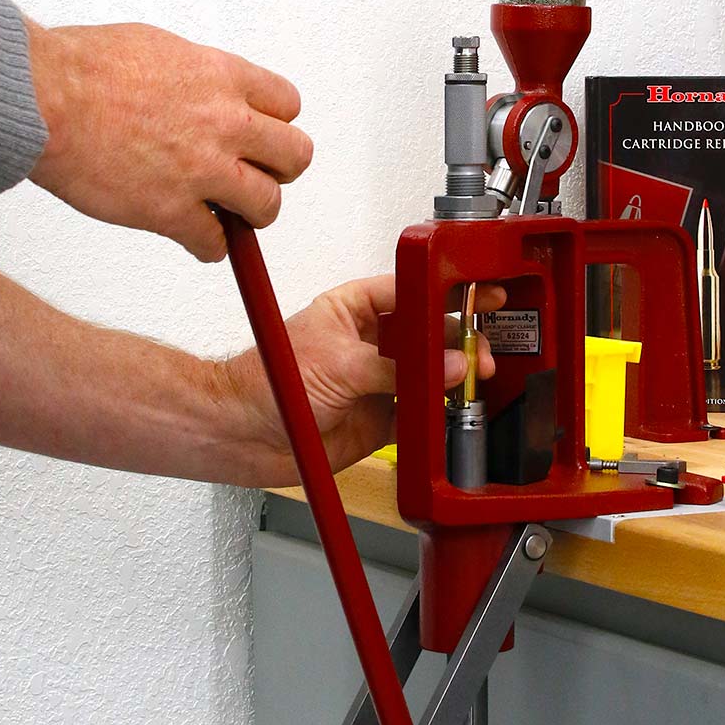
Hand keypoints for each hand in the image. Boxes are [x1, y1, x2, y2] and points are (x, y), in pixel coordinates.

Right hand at [26, 20, 311, 260]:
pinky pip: (215, 243)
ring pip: (267, 204)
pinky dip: (209, 247)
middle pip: (295, 156)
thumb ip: (194, 76)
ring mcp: (201, 169)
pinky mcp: (171, 210)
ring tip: (232, 214)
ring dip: (252, 213)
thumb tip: (202, 91)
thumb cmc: (82, 66)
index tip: (260, 137)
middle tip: (256, 176)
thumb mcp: (159, 47)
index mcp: (222, 77)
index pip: (287, 105)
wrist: (41, 96)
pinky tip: (196, 239)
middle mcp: (224, 122)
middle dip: (277, 169)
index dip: (275, 124)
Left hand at [212, 275, 501, 485]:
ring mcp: (378, 380)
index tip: (480, 292)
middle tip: (479, 350)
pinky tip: (450, 410)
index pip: (412, 290)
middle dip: (458, 339)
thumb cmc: (266, 382)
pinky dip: (439, 414)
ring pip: (431, 374)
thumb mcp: (338, 363)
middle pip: (430, 333)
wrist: (244, 435)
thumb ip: (395, 368)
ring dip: (453, 378)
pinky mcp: (381, 418)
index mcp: (357, 308)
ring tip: (472, 381)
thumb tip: (442, 365)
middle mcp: (372, 341)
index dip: (447, 291)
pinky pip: (420, 413)